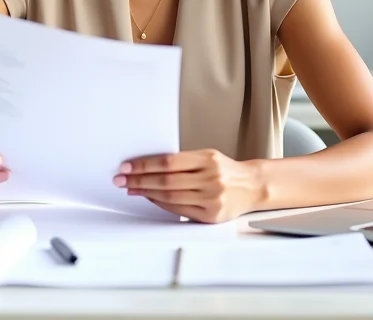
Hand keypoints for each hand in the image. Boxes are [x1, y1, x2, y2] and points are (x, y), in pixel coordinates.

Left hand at [113, 149, 260, 223]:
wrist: (251, 186)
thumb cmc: (225, 169)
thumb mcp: (207, 156)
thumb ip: (182, 161)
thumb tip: (148, 166)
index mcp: (208, 159)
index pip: (168, 162)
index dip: (144, 164)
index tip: (127, 165)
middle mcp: (210, 179)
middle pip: (166, 180)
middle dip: (139, 179)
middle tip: (121, 178)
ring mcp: (211, 198)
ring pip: (170, 196)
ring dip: (146, 193)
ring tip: (131, 188)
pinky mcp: (210, 215)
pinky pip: (179, 210)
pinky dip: (161, 204)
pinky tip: (150, 198)